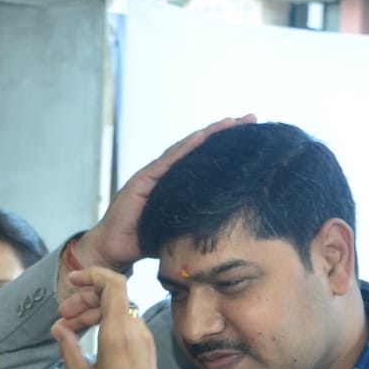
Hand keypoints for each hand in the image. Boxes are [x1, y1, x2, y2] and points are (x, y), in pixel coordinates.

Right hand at [51, 267, 167, 368]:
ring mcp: (146, 342)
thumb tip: (58, 328)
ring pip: (119, 311)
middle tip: (62, 318)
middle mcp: (137, 332)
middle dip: (85, 300)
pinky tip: (89, 340)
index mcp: (119, 334)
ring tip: (69, 330)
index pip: (114, 284)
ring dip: (94, 314)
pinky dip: (107, 325)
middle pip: (113, 297)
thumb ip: (68, 347)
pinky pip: (127, 326)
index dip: (92, 275)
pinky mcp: (148, 353)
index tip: (71, 282)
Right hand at [65, 115, 253, 296]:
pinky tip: (201, 137)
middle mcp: (167, 174)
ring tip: (231, 122)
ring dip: (209, 134)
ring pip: (185, 149)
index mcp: (179, 185)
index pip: (207, 160)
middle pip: (200, 148)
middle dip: (225, 132)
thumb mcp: (182, 230)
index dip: (228, 148)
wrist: (115, 249)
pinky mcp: (142, 181)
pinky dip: (184, 148)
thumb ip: (200, 223)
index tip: (254, 136)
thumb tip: (233, 228)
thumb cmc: (147, 241)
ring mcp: (154, 174)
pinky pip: (166, 162)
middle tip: (252, 119)